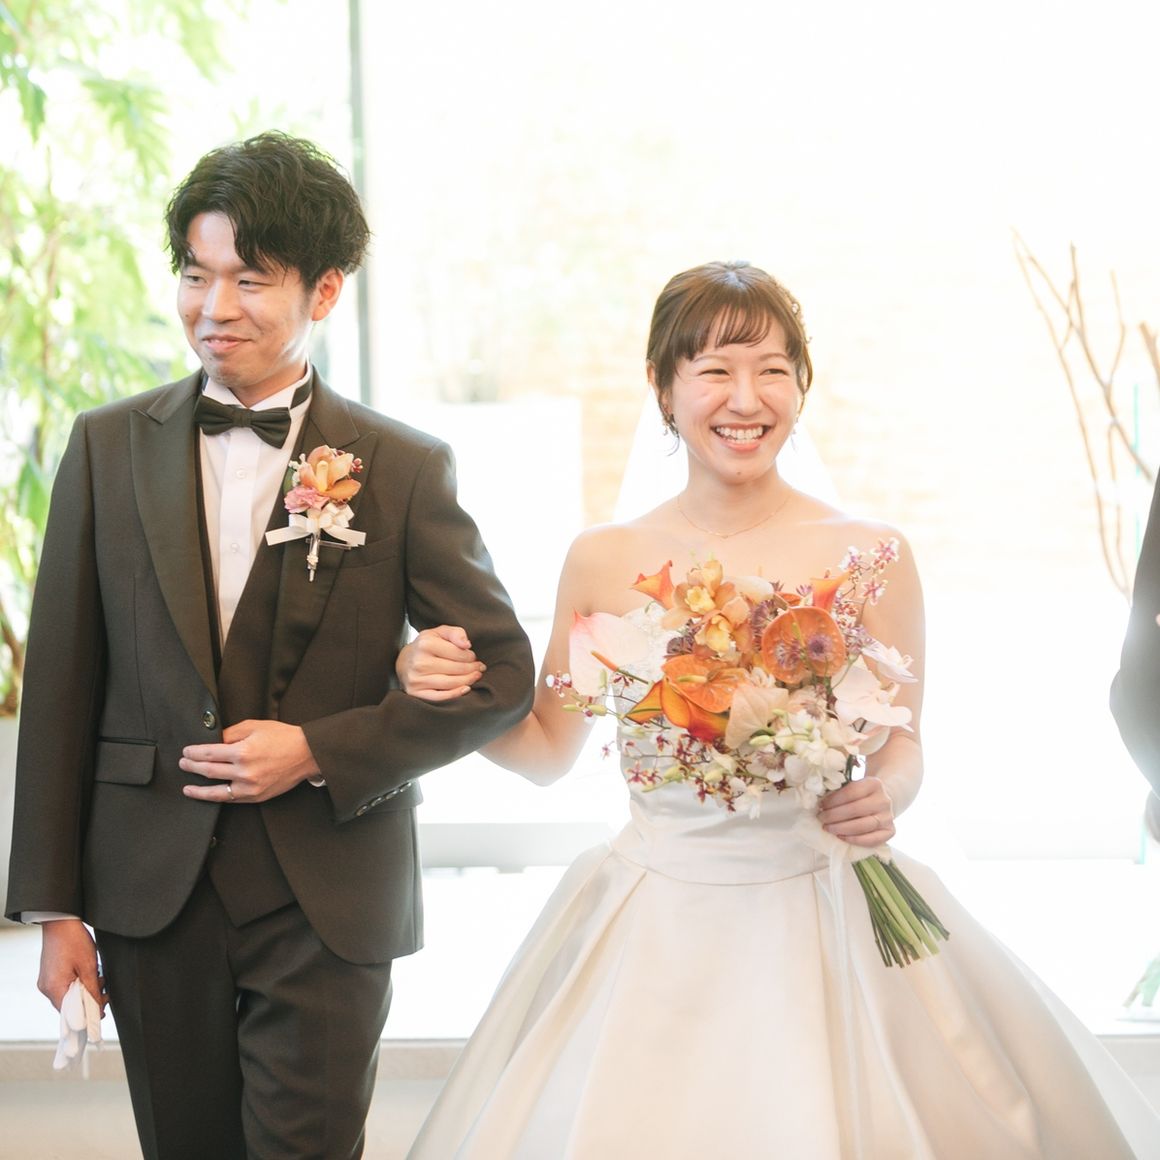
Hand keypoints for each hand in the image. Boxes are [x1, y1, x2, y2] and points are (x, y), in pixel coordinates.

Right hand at [39, 919, 105, 1014]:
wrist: (61, 921)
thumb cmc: (74, 940)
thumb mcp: (89, 966)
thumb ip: (92, 990)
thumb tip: (96, 1009)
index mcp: (54, 988)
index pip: (70, 1014)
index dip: (87, 1014)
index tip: (102, 1011)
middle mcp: (47, 988)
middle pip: (70, 1005)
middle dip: (89, 1000)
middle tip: (104, 990)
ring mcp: (46, 982)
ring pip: (68, 996)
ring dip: (85, 991)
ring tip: (98, 978)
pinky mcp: (49, 975)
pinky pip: (64, 987)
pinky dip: (77, 984)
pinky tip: (88, 974)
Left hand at [180, 719, 319, 803]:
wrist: (307, 754)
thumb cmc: (283, 737)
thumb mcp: (255, 726)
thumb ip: (231, 733)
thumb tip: (213, 741)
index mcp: (242, 751)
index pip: (208, 753)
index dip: (193, 753)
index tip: (186, 751)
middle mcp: (244, 771)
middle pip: (208, 771)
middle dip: (191, 767)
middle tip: (183, 764)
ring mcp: (250, 787)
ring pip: (216, 792)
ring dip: (198, 790)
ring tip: (187, 788)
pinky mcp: (256, 797)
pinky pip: (231, 799)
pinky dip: (217, 797)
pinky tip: (209, 794)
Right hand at [396, 625, 484, 701]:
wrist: (404, 661)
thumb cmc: (427, 646)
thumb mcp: (439, 633)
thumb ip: (456, 633)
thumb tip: (467, 645)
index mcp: (426, 644)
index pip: (457, 653)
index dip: (470, 656)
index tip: (474, 657)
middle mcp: (419, 662)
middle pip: (456, 669)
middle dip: (472, 668)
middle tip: (479, 668)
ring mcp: (416, 679)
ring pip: (450, 683)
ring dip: (468, 680)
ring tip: (476, 676)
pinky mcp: (415, 692)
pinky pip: (440, 697)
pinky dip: (455, 694)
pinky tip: (466, 689)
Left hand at [817, 775, 895, 846]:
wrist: (880, 802)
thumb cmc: (860, 794)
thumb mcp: (853, 786)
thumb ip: (839, 791)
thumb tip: (818, 802)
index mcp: (874, 784)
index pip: (851, 792)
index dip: (833, 800)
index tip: (820, 805)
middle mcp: (884, 800)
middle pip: (856, 809)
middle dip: (834, 815)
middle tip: (821, 818)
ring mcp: (888, 817)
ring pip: (863, 825)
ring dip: (842, 828)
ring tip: (828, 828)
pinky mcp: (890, 831)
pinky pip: (872, 839)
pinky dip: (855, 840)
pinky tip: (841, 837)